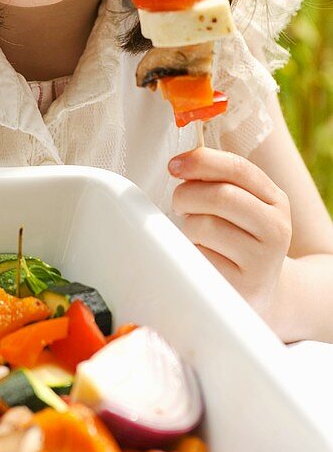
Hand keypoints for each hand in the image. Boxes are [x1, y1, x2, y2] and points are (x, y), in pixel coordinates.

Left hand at [169, 148, 291, 323]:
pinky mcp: (243, 286)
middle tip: (179, 204)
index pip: (238, 168)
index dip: (201, 161)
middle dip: (187, 194)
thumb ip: (220, 182)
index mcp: (276, 201)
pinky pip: (199, 256)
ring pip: (205, 226)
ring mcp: (262, 260)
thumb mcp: (243, 207)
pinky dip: (191, 252)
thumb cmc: (239, 240)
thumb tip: (180, 165)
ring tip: (196, 234)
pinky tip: (201, 256)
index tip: (174, 165)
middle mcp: (277, 228)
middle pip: (220, 196)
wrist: (262, 291)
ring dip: (188, 226)